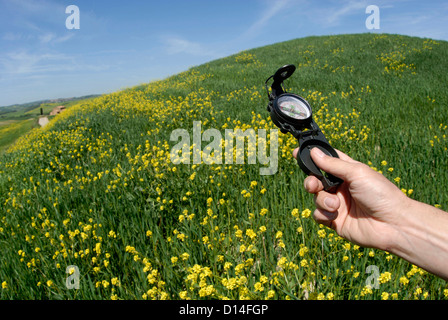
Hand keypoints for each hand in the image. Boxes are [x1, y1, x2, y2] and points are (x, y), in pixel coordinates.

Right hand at [293, 147, 409, 250]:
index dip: (312, 156)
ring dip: (322, 200)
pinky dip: (323, 214)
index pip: (326, 161)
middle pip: (315, 180)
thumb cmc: (380, 194)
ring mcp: (337, 204)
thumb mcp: (357, 172)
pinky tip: (335, 216)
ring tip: (336, 205)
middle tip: (314, 185)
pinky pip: (318, 215)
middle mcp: (340, 187)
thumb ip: (332, 164)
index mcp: (347, 172)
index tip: (296, 153)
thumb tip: (313, 151)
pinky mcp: (334, 221)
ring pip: (316, 198)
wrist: (392, 224)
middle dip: (310, 181)